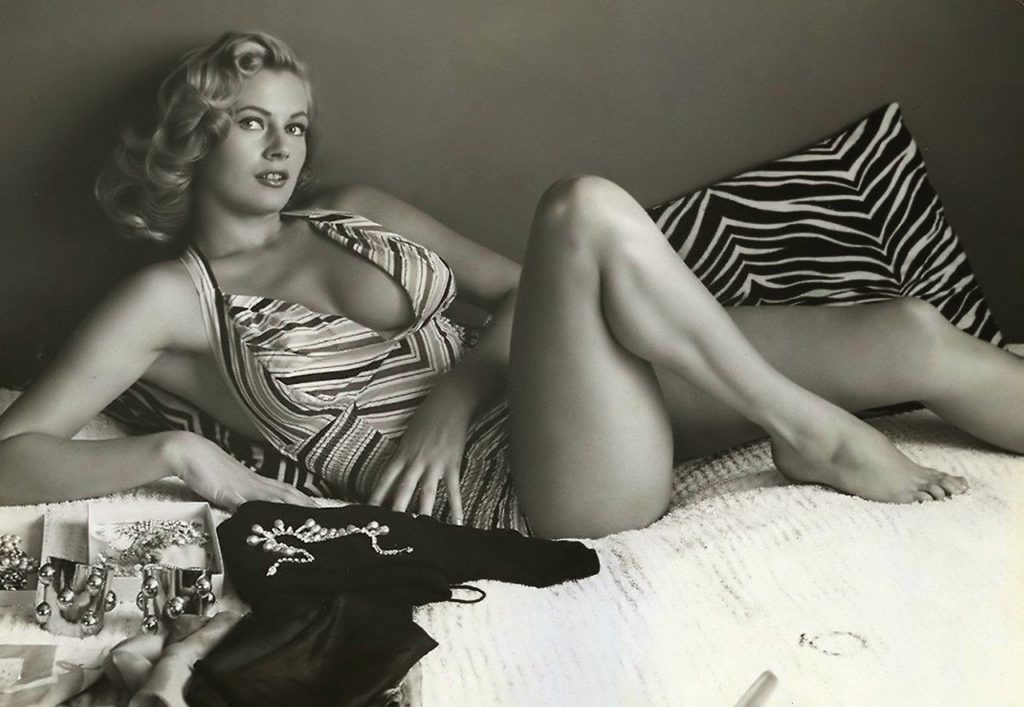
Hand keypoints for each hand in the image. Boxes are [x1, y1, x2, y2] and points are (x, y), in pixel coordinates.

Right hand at [164, 431, 315, 510]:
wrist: (189, 452)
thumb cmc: (206, 468)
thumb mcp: (227, 488)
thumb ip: (239, 498)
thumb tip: (251, 511)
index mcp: (257, 482)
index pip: (286, 492)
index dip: (303, 501)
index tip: (320, 511)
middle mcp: (257, 483)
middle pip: (289, 494)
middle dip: (308, 506)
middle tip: (327, 519)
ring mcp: (247, 486)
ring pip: (278, 497)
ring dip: (296, 507)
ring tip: (314, 520)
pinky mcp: (233, 492)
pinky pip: (254, 503)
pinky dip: (268, 511)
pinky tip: (278, 520)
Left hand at [368, 404, 466, 523]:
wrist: (449, 403)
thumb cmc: (427, 416)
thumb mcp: (408, 435)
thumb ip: (402, 455)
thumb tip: (396, 473)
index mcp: (402, 454)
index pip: (385, 479)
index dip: (375, 497)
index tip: (366, 512)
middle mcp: (415, 461)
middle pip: (402, 490)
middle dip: (395, 510)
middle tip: (389, 529)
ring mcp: (434, 464)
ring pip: (425, 492)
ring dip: (422, 513)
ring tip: (419, 532)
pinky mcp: (452, 464)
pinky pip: (453, 489)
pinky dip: (456, 506)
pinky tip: (457, 521)